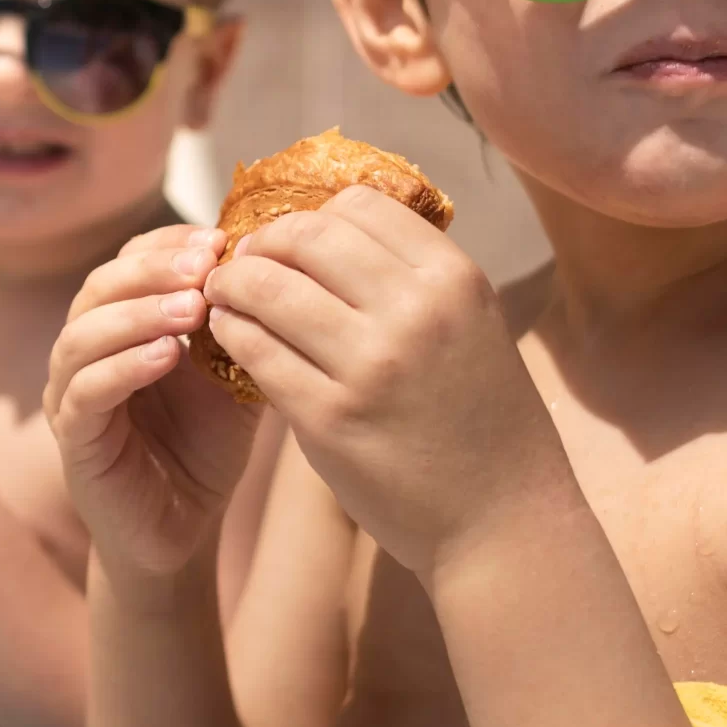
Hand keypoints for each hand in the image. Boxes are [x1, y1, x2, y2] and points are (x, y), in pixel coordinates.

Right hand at [45, 224, 262, 587]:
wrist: (183, 528)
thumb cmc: (205, 447)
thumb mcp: (233, 375)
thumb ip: (242, 326)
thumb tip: (279, 265)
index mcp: (122, 323)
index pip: (130, 261)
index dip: (169, 243)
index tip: (220, 237)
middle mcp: (86, 349)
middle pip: (100, 286)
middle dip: (153, 270)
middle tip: (205, 265)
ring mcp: (71, 394)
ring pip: (83, 335)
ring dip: (138, 314)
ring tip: (192, 309)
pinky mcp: (73, 440)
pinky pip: (86, 392)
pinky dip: (124, 367)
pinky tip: (167, 357)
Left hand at [201, 185, 571, 581]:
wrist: (503, 522)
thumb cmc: (484, 423)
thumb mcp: (473, 325)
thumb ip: (414, 278)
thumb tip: (331, 230)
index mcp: (453, 279)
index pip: (359, 204)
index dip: (312, 214)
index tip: (291, 238)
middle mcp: (414, 311)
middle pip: (305, 236)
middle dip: (264, 242)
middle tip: (246, 261)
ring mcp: (369, 365)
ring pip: (268, 287)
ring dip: (233, 284)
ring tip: (223, 295)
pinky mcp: (329, 418)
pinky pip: (256, 351)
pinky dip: (232, 333)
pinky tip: (230, 335)